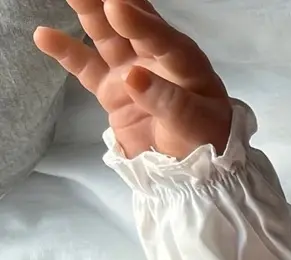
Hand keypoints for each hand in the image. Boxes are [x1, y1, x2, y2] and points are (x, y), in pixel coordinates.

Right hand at [34, 0, 231, 159]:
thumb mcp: (198, 125)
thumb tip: (132, 77)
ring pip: (106, 35)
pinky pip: (87, 68)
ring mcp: (130, 72)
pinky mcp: (112, 90)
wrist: (193, 174)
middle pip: (129, 23)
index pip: (161, 38)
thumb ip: (168, 101)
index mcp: (184, 63)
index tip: (115, 7)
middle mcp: (155, 59)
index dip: (139, 22)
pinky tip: (44, 36)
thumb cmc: (207, 144)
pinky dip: (67, 52)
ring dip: (87, 12)